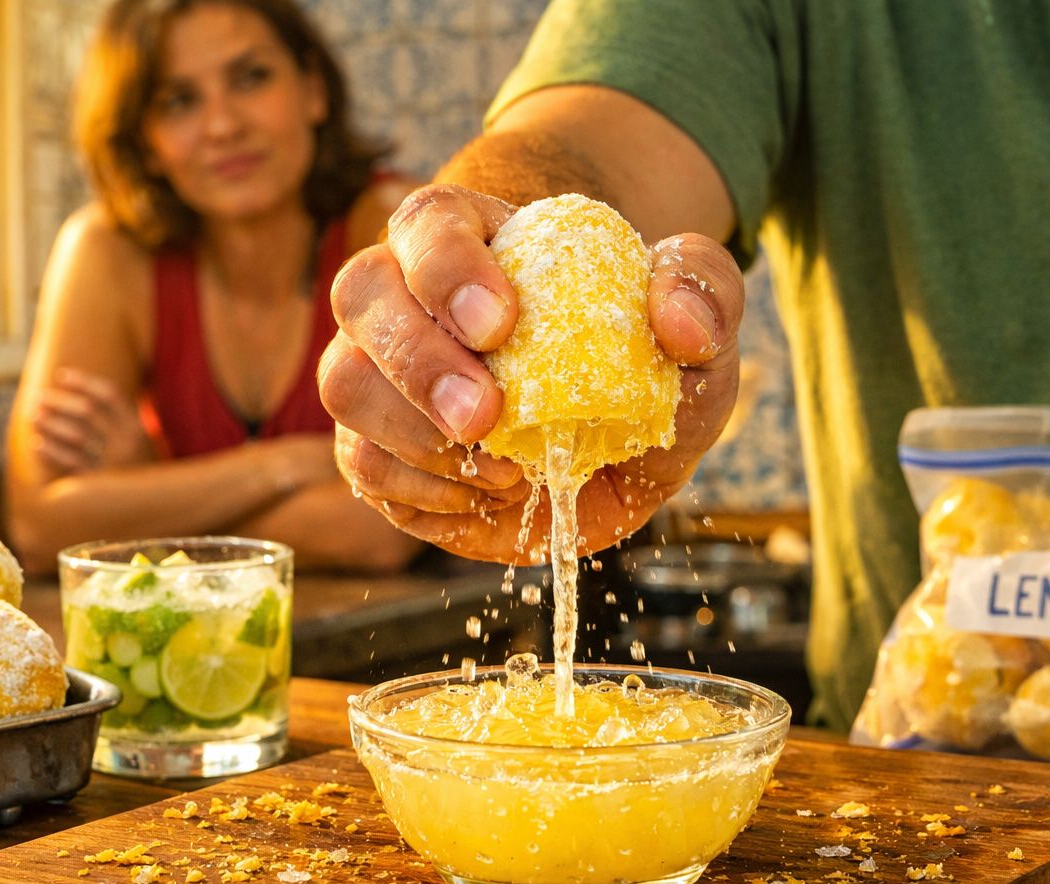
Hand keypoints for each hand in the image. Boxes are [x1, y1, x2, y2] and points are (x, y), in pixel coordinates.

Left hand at [31, 367, 154, 474]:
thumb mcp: (139, 441)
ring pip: (75, 435)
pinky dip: (51, 452)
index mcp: (136, 428)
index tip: (62, 375)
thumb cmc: (136, 467)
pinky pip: (70, 462)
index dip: (84, 382)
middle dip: (59, 400)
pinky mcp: (98, 483)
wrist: (148, 506)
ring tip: (34, 416)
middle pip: (86, 411)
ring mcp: (112, 463)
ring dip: (51, 423)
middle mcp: (125, 443)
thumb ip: (119, 417)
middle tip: (37, 396)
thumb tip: (86, 389)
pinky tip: (37, 444)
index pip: (109, 395)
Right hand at [318, 184, 743, 562]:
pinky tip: (486, 496)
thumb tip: (679, 321)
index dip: (447, 267)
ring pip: (344, 386)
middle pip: (360, 295)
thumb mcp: (699, 317)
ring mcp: (381, 374)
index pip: (429, 222)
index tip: (500, 322)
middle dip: (415, 360)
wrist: (615, 436)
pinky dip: (422, 490)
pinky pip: (363, 466)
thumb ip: (704, 289)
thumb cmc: (643, 356)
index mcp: (474, 238)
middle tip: (485, 416)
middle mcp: (407, 295)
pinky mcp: (377, 449)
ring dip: (413, 435)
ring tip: (503, 469)